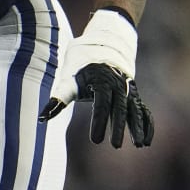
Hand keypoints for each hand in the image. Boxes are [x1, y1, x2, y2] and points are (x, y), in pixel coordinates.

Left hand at [41, 8, 154, 147]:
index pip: (101, 103)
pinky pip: (143, 110)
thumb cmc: (80, 65)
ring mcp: (128, 89)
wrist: (104, 43)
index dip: (99, 122)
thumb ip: (57, 100)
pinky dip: (147, 125)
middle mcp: (118, 83)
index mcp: (100, 79)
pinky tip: (146, 142)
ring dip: (137, 127)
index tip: (96, 140)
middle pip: (120, 107)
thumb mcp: (67, 80)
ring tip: (139, 145)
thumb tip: (42, 119)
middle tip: (116, 146)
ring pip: (135, 109)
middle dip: (119, 127)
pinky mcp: (134, 95)